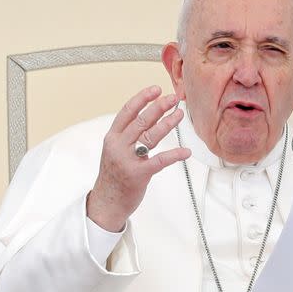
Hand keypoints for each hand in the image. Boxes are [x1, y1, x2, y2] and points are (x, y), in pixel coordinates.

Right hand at [87, 85, 190, 230]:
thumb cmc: (114, 176)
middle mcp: (118, 146)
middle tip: (174, 98)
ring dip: (168, 124)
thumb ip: (128, 136)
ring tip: (180, 115)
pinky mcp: (138, 174)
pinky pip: (159, 161)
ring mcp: (127, 160)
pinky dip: (174, 155)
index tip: (156, 89)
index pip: (127, 111)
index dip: (142, 98)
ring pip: (150, 136)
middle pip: (141, 120)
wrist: (106, 202)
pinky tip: (186, 152)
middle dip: (159, 107)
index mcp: (112, 137)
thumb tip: (149, 118)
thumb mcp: (115, 151)